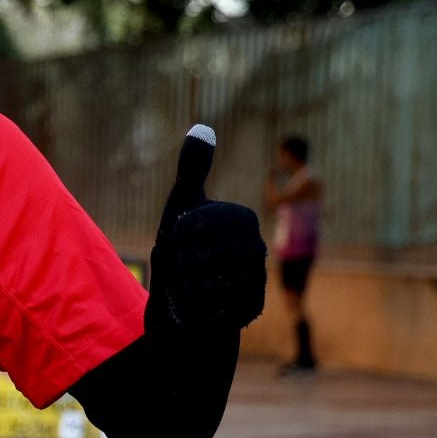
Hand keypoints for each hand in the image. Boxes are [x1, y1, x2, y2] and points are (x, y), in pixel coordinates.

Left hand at [150, 125, 265, 334]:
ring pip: (202, 280)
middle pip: (200, 253)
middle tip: (185, 263)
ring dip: (184, 282)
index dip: (182, 230)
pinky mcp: (248, 310)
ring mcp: (254, 281)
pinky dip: (192, 304)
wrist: (185, 303)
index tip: (181, 236)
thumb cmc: (183, 250)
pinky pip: (207, 305)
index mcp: (242, 221)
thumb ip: (192, 170)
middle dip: (181, 259)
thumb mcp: (183, 206)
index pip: (199, 222)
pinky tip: (198, 303)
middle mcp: (256, 249)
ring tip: (191, 282)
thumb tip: (202, 127)